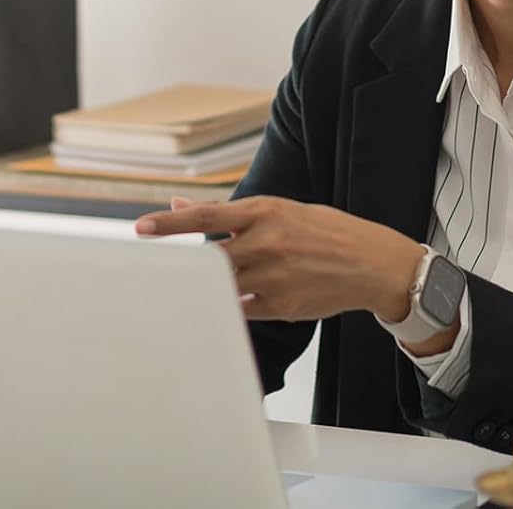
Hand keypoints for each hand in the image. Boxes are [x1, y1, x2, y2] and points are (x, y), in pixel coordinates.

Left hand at [134, 195, 423, 324]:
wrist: (372, 264)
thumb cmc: (322, 230)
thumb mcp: (278, 209)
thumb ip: (227, 211)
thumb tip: (179, 204)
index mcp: (263, 211)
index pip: (205, 217)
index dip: (170, 225)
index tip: (141, 229)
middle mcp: (266, 243)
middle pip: (209, 257)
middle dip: (190, 263)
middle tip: (168, 267)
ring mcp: (273, 276)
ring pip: (224, 284)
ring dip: (216, 282)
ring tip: (219, 279)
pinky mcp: (281, 306)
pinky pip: (242, 308)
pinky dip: (237, 302)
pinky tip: (247, 295)